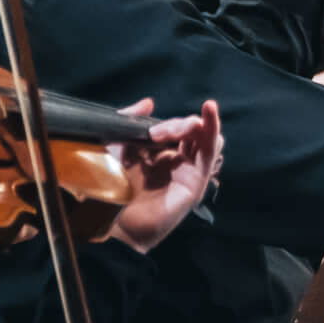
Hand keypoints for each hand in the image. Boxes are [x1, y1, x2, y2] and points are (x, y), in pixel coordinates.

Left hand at [103, 100, 222, 250]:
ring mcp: (189, 170)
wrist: (111, 220)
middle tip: (155, 134)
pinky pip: (210, 150)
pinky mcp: (197, 179)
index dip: (164, 124)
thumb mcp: (115, 147)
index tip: (147, 127)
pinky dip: (212, 126)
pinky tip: (209, 109)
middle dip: (176, 125)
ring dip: (192, 126)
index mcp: (158, 154)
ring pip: (205, 137)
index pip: (173, 129)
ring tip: (172, 132)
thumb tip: (148, 103)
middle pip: (191, 131)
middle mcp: (176, 161)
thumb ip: (127, 122)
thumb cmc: (111, 190)